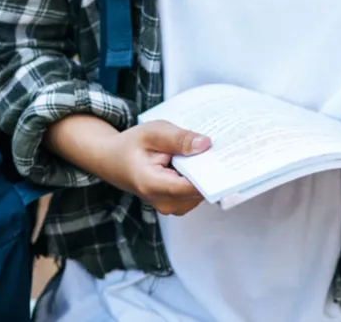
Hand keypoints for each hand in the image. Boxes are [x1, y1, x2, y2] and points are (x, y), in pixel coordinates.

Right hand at [96, 120, 210, 215]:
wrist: (112, 161)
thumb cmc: (131, 146)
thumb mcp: (152, 132)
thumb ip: (178, 138)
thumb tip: (206, 144)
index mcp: (154, 185)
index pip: (193, 187)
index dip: (212, 174)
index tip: (227, 158)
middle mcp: (165, 203)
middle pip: (200, 189)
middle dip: (210, 169)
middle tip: (218, 146)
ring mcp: (171, 207)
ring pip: (200, 192)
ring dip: (204, 173)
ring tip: (202, 151)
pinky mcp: (177, 205)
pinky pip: (195, 192)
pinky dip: (198, 177)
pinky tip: (194, 161)